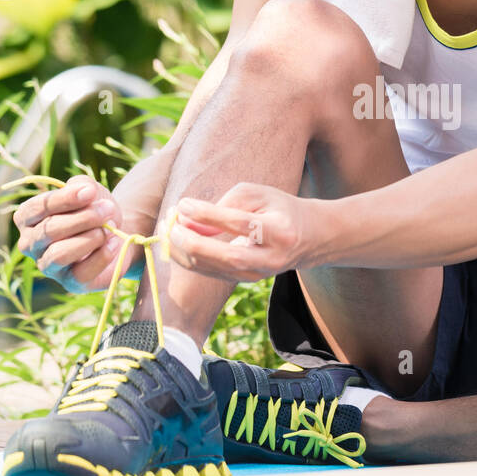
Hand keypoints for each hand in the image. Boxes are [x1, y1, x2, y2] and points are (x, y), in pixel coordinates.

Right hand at [13, 174, 136, 292]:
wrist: (118, 235)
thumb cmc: (95, 210)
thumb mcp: (89, 191)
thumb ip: (82, 185)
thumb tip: (84, 190)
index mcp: (28, 218)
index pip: (37, 208)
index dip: (64, 198)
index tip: (91, 192)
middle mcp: (30, 244)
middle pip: (49, 230)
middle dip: (84, 218)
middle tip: (108, 209)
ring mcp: (48, 266)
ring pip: (59, 254)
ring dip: (91, 237)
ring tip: (110, 227)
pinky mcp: (70, 283)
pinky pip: (81, 273)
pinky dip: (102, 255)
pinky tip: (115, 242)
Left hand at [166, 182, 306, 282]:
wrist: (309, 238)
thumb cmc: (279, 209)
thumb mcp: (259, 194)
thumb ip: (225, 203)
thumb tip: (188, 219)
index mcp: (280, 230)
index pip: (240, 224)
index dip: (208, 214)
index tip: (183, 204)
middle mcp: (272, 258)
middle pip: (228, 256)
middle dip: (193, 242)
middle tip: (170, 224)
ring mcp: (260, 274)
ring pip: (216, 269)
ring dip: (185, 251)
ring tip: (168, 228)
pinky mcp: (247, 280)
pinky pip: (213, 273)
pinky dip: (191, 259)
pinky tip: (177, 242)